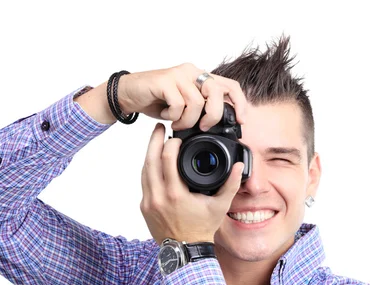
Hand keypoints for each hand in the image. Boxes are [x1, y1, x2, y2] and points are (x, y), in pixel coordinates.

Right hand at [118, 63, 247, 130]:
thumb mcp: (184, 106)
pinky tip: (166, 117)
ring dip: (188, 121)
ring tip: (178, 124)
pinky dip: (174, 117)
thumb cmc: (156, 101)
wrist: (128, 94)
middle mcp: (192, 72)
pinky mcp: (165, 81)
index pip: (229, 85)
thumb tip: (219, 124)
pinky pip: (179, 104)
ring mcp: (178, 75)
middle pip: (216, 92)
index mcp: (200, 77)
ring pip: (197, 102)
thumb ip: (201, 109)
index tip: (240, 121)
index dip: (239, 103)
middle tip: (202, 128)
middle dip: (213, 116)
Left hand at [140, 123, 244, 244]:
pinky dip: (148, 170)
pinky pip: (144, 183)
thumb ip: (231, 184)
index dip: (170, 143)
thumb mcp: (220, 206)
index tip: (176, 137)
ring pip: (144, 171)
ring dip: (149, 154)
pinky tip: (154, 162)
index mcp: (175, 195)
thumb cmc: (202, 229)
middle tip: (158, 128)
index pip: (166, 159)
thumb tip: (239, 166)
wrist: (186, 250)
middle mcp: (158, 197)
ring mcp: (149, 203)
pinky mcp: (144, 207)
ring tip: (155, 141)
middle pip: (149, 160)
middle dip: (153, 141)